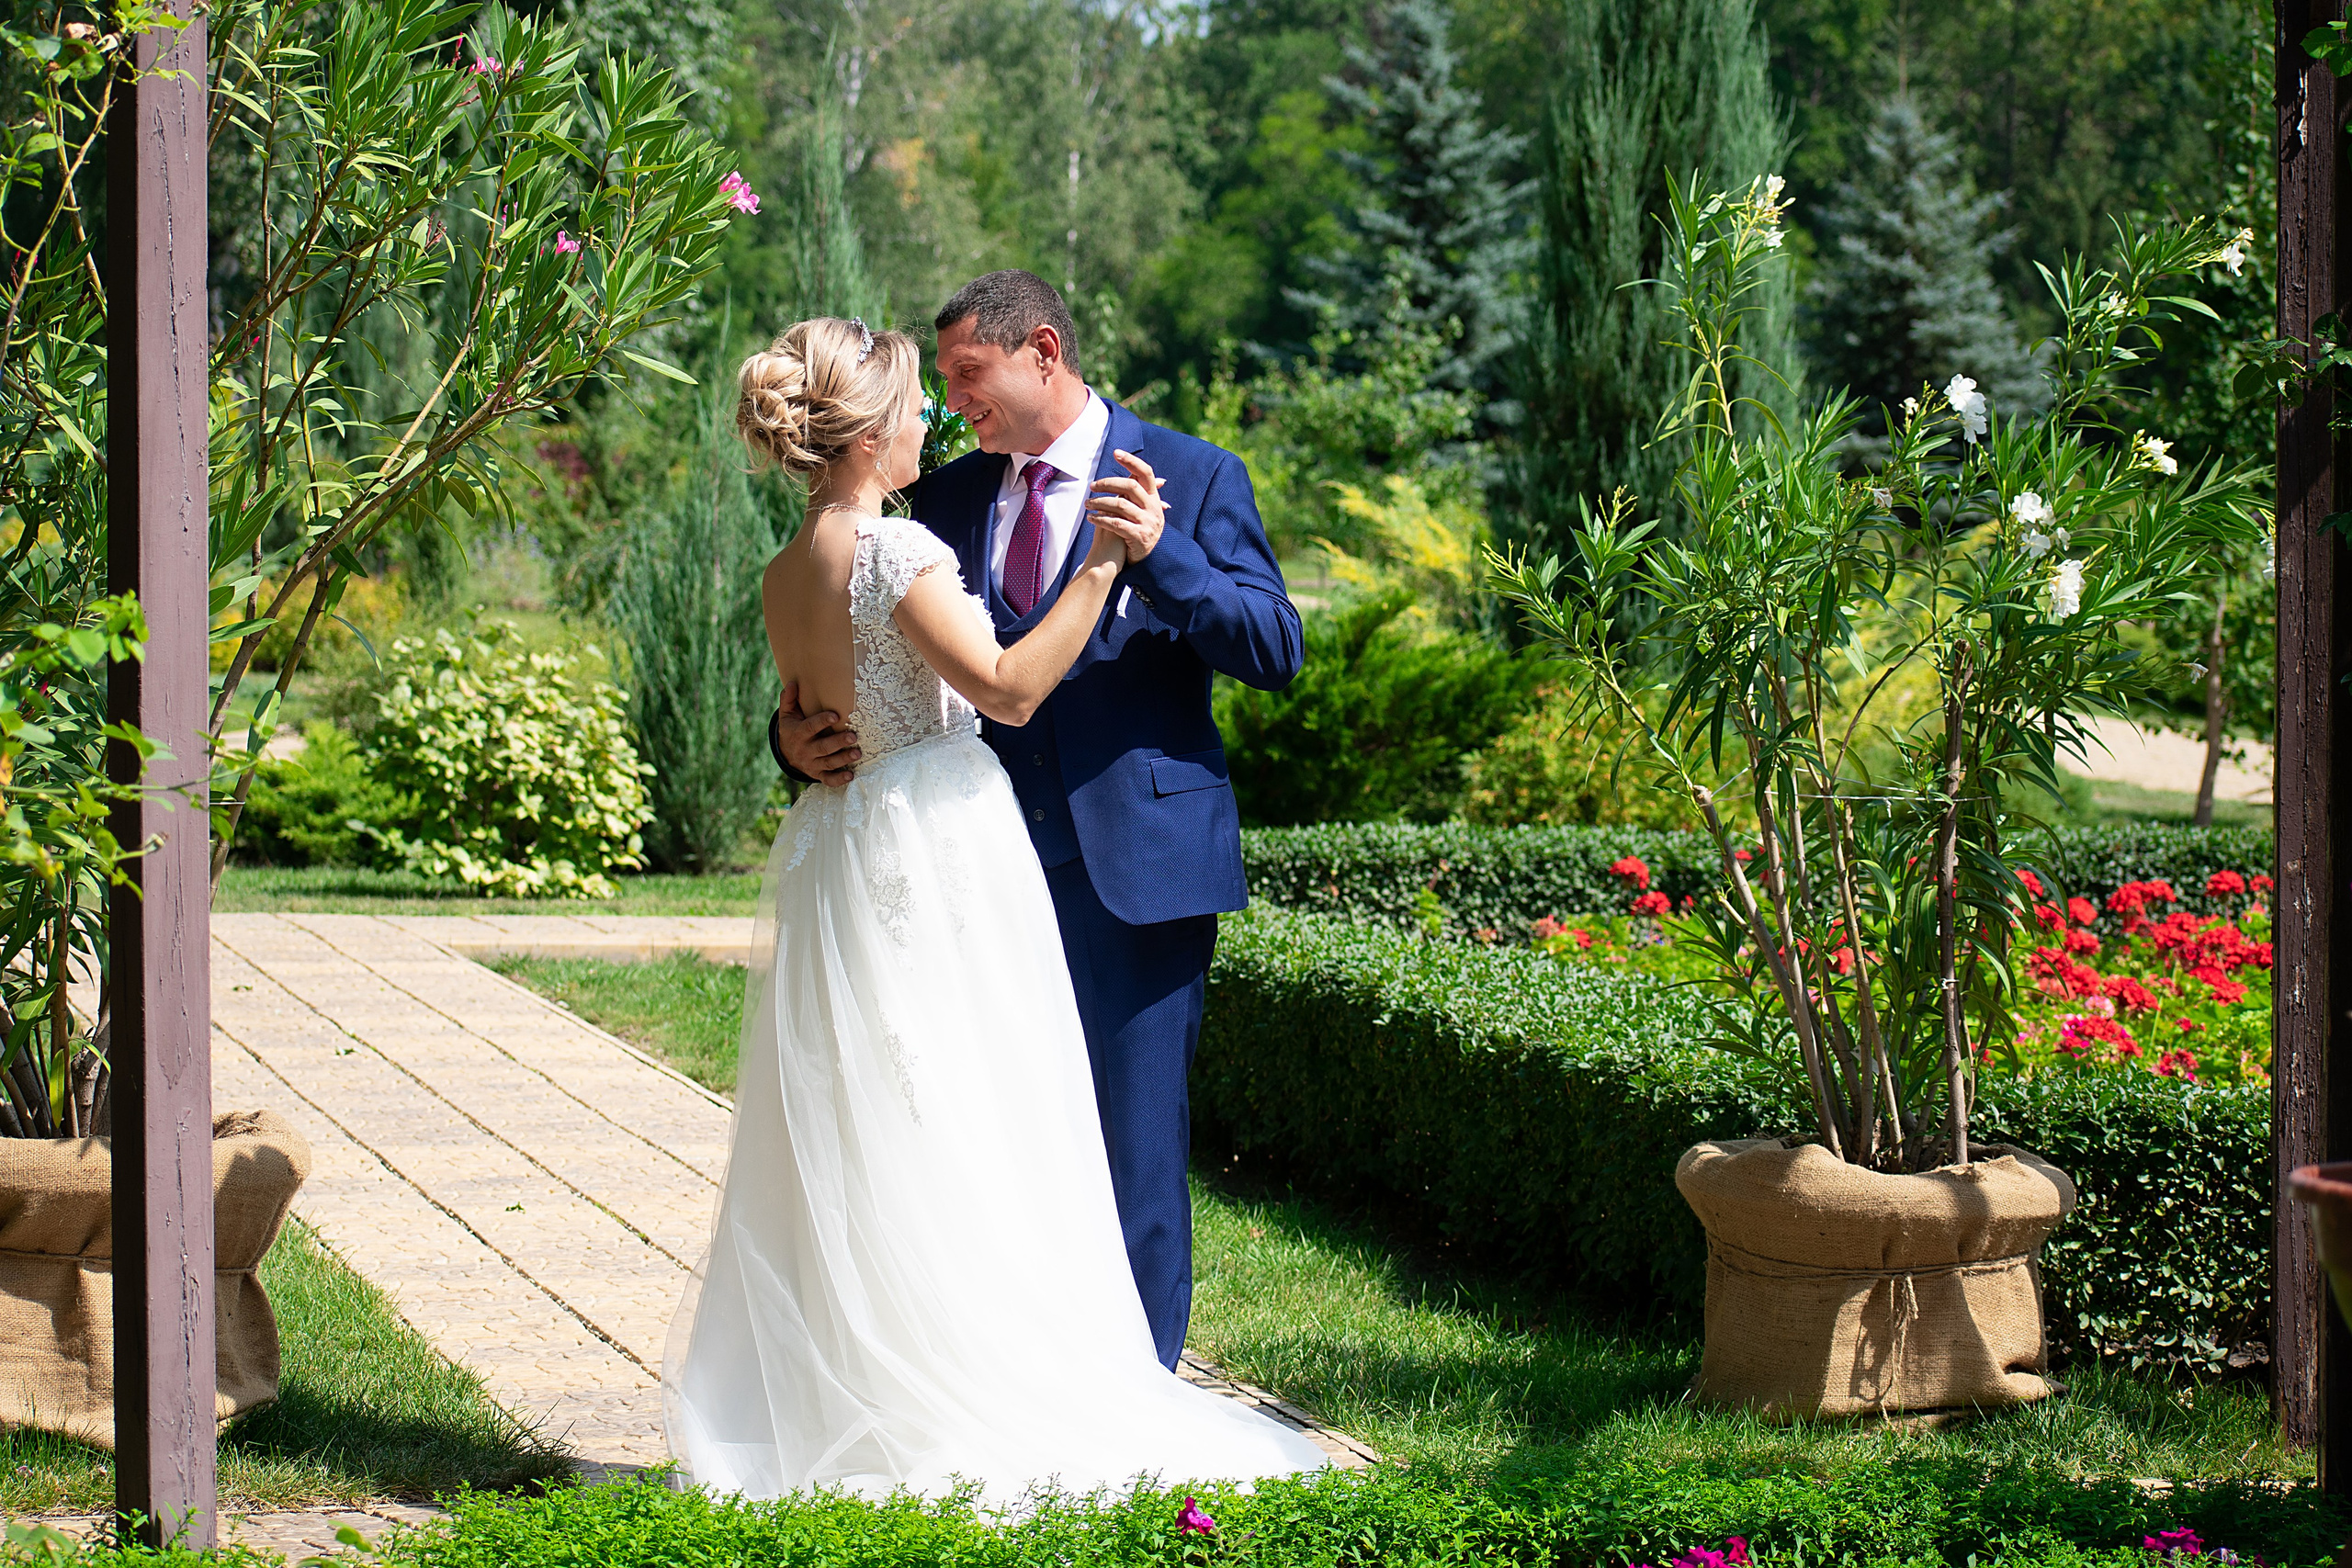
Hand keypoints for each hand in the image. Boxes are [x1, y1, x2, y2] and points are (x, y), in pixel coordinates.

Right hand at [777, 680, 860, 786]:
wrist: (786, 754)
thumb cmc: (792, 728)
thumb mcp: (787, 714)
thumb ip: (789, 699)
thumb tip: (793, 682)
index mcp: (798, 733)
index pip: (810, 727)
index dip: (821, 721)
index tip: (835, 715)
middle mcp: (805, 750)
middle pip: (822, 747)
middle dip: (838, 742)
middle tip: (853, 736)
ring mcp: (812, 764)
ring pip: (828, 763)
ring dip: (843, 759)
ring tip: (858, 753)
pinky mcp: (817, 774)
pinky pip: (828, 779)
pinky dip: (839, 780)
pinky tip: (851, 776)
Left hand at [1086, 449, 1164, 563]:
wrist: (1148, 560)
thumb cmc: (1140, 529)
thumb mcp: (1143, 509)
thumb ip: (1137, 491)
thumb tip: (1132, 470)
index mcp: (1154, 498)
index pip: (1146, 473)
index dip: (1132, 461)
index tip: (1116, 453)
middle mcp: (1154, 509)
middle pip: (1130, 486)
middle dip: (1108, 484)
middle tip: (1092, 486)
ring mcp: (1148, 523)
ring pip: (1121, 505)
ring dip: (1100, 503)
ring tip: (1087, 504)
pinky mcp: (1139, 537)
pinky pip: (1116, 524)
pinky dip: (1101, 519)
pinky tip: (1091, 518)